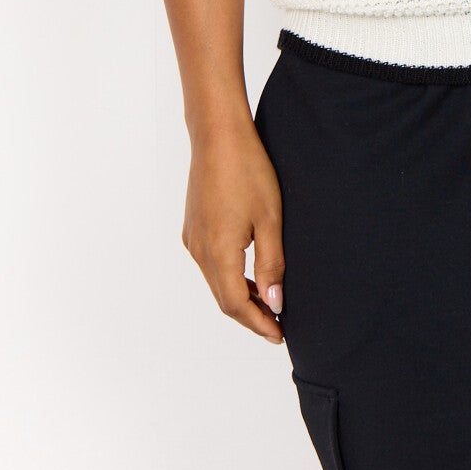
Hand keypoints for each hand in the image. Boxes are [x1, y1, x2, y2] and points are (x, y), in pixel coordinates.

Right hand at [181, 118, 285, 343]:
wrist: (218, 134)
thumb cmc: (248, 170)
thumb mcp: (270, 219)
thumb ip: (272, 264)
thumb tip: (274, 303)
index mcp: (218, 252)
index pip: (235, 305)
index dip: (257, 323)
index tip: (279, 335)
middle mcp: (198, 250)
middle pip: (223, 297)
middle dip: (249, 315)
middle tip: (276, 326)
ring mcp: (192, 238)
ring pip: (215, 281)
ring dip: (238, 296)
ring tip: (266, 303)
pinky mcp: (192, 226)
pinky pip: (209, 264)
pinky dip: (228, 277)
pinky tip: (247, 273)